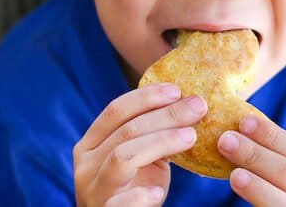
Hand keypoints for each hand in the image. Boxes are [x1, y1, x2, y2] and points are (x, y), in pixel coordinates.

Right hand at [73, 83, 207, 206]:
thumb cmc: (134, 187)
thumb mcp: (140, 156)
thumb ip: (153, 134)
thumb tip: (190, 104)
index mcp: (91, 143)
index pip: (115, 110)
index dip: (146, 97)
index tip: (177, 90)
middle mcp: (87, 164)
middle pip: (127, 130)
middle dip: (166, 115)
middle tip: (198, 107)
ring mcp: (94, 190)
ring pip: (123, 157)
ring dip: (161, 142)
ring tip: (191, 136)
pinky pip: (121, 203)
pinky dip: (140, 196)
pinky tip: (158, 191)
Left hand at [217, 116, 285, 205]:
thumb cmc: (284, 199)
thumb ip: (276, 158)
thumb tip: (243, 127)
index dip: (273, 136)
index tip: (244, 122)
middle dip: (256, 154)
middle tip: (226, 140)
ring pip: (283, 201)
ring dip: (255, 183)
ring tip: (232, 172)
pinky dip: (256, 197)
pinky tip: (238, 185)